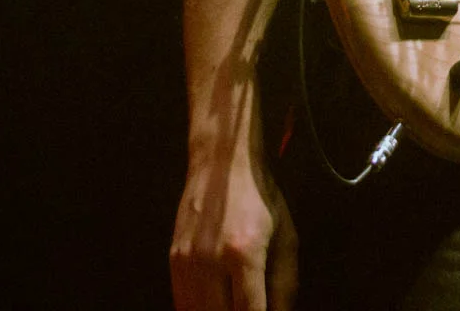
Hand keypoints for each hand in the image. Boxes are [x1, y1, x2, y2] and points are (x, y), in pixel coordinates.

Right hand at [170, 157, 297, 310]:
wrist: (220, 164)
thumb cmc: (260, 198)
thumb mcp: (286, 236)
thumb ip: (285, 283)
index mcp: (243, 253)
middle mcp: (210, 260)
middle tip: (252, 307)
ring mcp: (187, 261)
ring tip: (235, 304)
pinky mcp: (173, 260)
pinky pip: (182, 302)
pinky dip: (198, 309)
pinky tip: (216, 304)